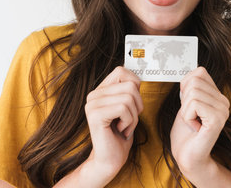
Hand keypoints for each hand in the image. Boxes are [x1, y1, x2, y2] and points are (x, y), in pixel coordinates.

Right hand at [83, 66, 142, 185]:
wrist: (110, 159)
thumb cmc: (121, 134)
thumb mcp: (128, 108)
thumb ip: (129, 91)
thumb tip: (137, 77)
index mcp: (101, 90)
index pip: (121, 71)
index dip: (134, 85)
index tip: (132, 104)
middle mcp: (94, 94)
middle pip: (130, 85)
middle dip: (137, 105)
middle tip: (128, 120)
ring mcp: (92, 104)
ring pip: (129, 97)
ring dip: (133, 116)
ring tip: (124, 126)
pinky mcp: (95, 115)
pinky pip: (123, 108)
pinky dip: (129, 122)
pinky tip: (120, 130)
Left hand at [170, 67, 229, 179]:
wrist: (187, 157)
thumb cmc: (185, 132)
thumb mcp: (186, 102)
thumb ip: (192, 86)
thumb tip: (194, 70)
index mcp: (218, 95)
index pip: (199, 72)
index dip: (185, 86)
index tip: (188, 105)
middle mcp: (224, 102)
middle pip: (194, 81)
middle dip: (184, 100)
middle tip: (190, 116)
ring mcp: (223, 111)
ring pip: (192, 93)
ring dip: (185, 110)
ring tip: (193, 122)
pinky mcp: (217, 120)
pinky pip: (194, 104)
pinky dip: (187, 116)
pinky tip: (195, 127)